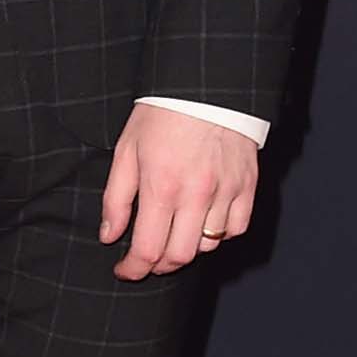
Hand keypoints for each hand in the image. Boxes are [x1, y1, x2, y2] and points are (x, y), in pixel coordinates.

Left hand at [99, 104, 257, 279]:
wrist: (205, 85)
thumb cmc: (161, 114)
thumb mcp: (126, 151)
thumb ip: (116, 198)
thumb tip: (109, 236)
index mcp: (161, 187)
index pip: (147, 250)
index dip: (132, 269)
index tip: (124, 271)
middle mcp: (196, 195)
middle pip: (179, 256)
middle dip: (158, 265)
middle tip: (146, 258)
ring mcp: (226, 192)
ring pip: (208, 245)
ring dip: (187, 249)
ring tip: (172, 236)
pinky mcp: (247, 186)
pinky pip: (236, 229)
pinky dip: (220, 235)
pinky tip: (203, 224)